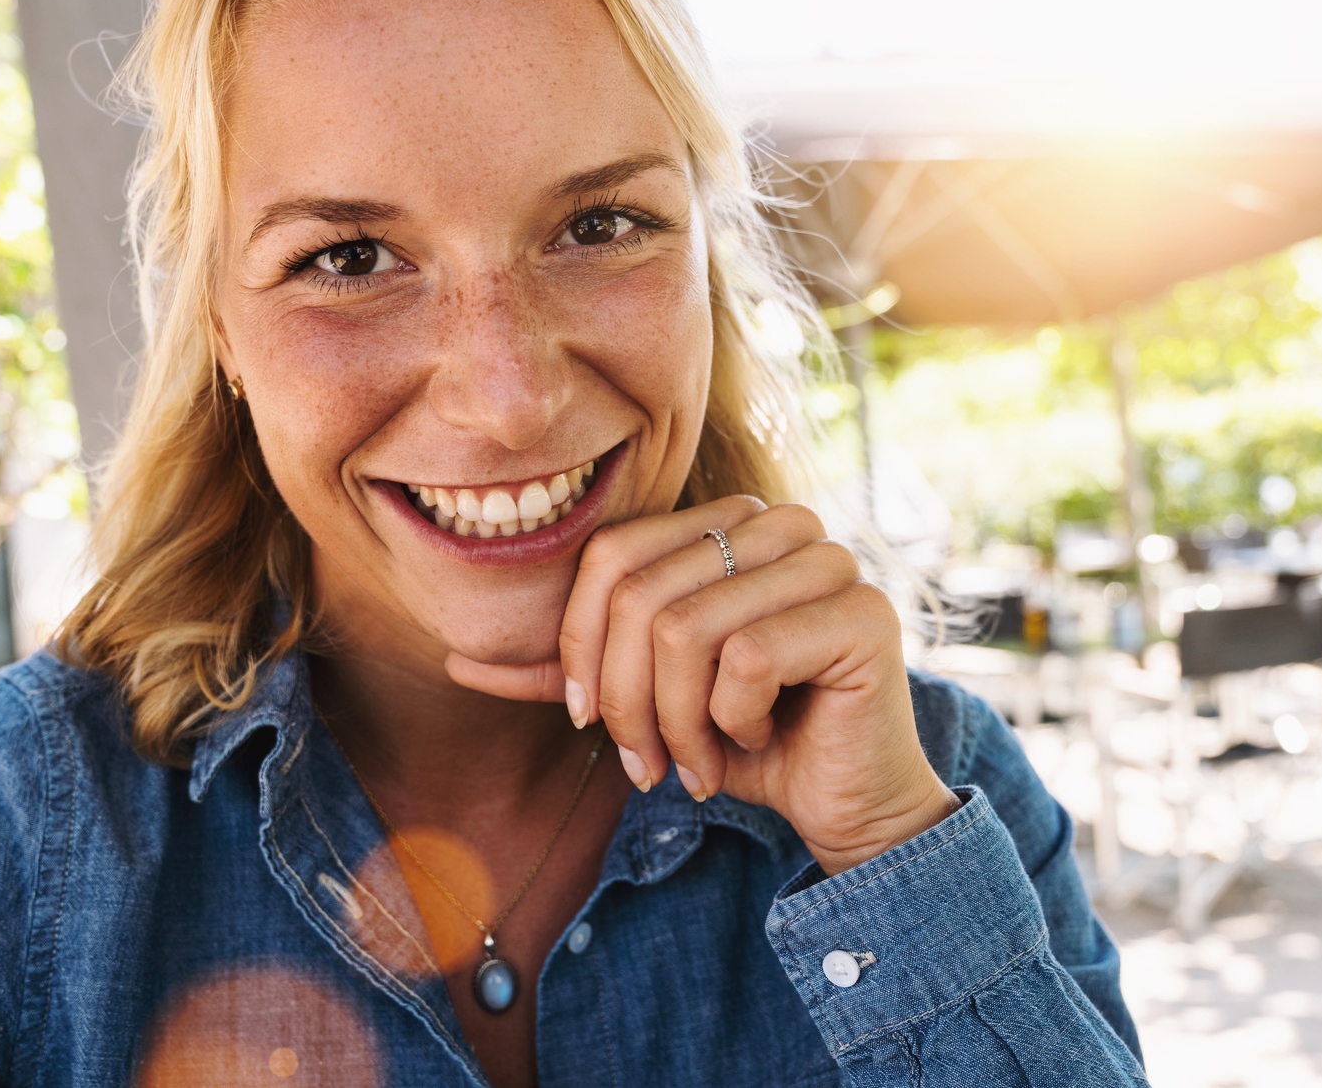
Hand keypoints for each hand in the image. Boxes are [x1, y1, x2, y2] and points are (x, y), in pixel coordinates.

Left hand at [447, 497, 955, 873]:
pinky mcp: (862, 613)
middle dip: (626, 701)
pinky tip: (761, 738)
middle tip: (646, 764)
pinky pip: (748, 661)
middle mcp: (782, 523)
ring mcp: (830, 561)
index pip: (612, 556)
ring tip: (698, 763)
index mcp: (729, 520)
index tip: (590, 721)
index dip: (581, 646)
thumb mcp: (642, 699)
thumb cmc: (742, 740)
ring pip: (687, 630)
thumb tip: (459, 660)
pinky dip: (735, 723)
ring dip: (678, 723)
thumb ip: (567, 671)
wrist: (842, 800)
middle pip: (643, 595)